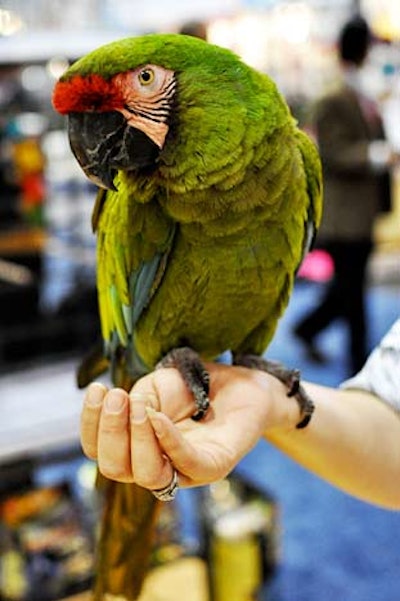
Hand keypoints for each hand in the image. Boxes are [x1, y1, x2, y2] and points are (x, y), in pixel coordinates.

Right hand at [80, 363, 298, 489]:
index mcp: (136, 447)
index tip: (97, 389)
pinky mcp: (213, 466)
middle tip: (116, 395)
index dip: (90, 425)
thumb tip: (128, 414)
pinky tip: (158, 416)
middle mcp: (156, 464)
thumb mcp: (157, 386)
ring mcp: (185, 470)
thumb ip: (137, 400)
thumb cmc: (196, 386)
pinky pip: (186, 464)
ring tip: (139, 405)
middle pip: (115, 468)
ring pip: (147, 475)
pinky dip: (167, 441)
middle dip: (110, 432)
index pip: (99, 450)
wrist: (242, 383)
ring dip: (136, 438)